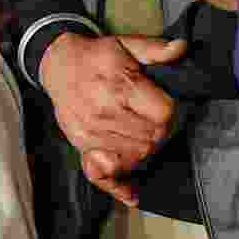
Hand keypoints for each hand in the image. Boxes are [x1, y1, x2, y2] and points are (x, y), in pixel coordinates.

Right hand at [40, 31, 187, 205]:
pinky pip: (102, 174)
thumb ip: (154, 49)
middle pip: (152, 140)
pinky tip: (132, 194)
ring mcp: (92, 133)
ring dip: (146, 152)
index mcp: (120, 86)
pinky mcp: (81, 145)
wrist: (56, 65)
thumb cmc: (95, 56)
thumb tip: (182, 48)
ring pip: (135, 157)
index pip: (163, 115)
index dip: (171, 114)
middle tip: (155, 122)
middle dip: (161, 134)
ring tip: (143, 137)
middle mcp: (105, 112)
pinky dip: (119, 186)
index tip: (165, 108)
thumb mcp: (125, 44)